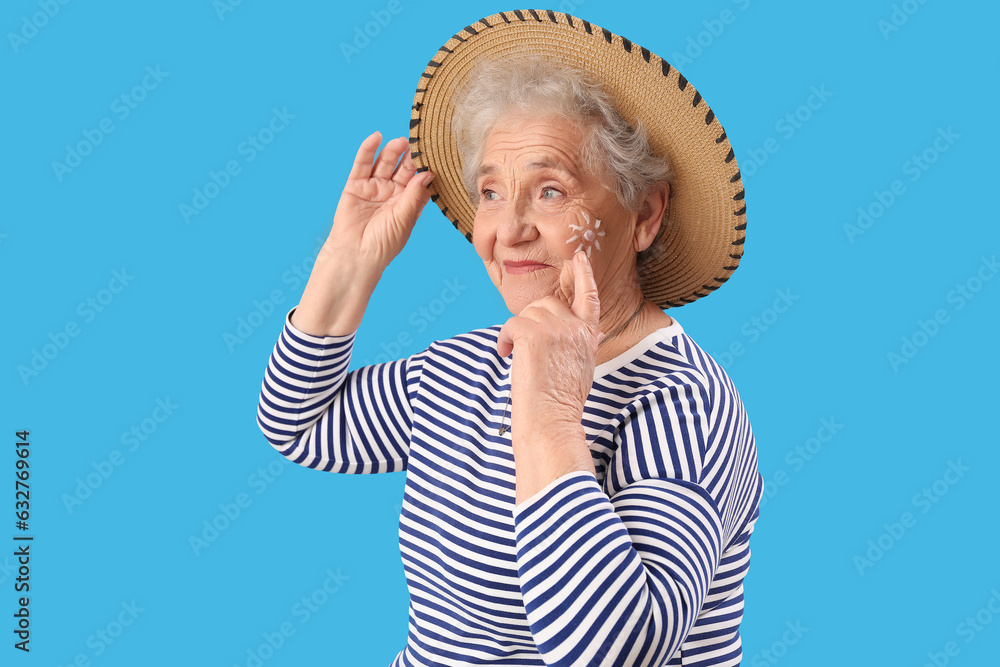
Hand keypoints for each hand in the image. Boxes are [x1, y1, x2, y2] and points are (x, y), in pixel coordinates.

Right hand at [326, 131, 433, 272]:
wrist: (356, 255)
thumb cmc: (384, 243)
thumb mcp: (404, 218)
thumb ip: (414, 194)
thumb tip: (428, 174)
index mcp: (406, 202)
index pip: (417, 179)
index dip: (424, 167)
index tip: (434, 154)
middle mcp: (391, 192)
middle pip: (402, 168)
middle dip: (410, 156)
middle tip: (419, 143)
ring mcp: (373, 187)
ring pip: (384, 163)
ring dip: (392, 150)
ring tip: (401, 141)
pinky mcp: (355, 185)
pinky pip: (362, 164)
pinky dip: (368, 149)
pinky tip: (376, 137)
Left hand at [498, 251, 601, 431]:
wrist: (551, 421)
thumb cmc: (562, 403)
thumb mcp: (582, 367)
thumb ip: (584, 344)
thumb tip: (596, 333)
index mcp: (588, 335)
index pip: (589, 298)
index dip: (585, 275)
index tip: (581, 257)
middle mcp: (575, 328)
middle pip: (546, 304)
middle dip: (530, 320)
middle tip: (523, 347)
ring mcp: (556, 328)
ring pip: (526, 314)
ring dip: (515, 333)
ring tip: (516, 357)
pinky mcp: (534, 333)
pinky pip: (510, 324)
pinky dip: (503, 339)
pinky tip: (506, 355)